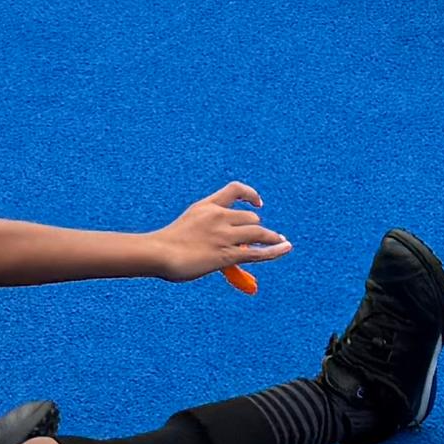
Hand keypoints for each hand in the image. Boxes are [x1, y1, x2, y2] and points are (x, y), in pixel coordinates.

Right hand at [145, 185, 292, 284]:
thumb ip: (208, 232)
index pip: (235, 190)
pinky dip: (275, 250)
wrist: (158, 253)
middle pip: (250, 218)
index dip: (250, 195)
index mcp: (206, 206)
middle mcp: (218, 216)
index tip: (258, 205)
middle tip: (258, 240)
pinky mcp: (228, 253)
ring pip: (259, 232)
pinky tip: (286, 248)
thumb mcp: (188, 229)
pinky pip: (258, 251)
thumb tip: (228, 248)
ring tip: (280, 242)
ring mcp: (224, 234)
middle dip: (256, 228)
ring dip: (271, 238)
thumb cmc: (166, 246)